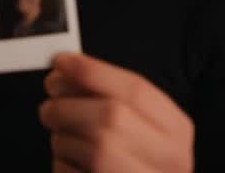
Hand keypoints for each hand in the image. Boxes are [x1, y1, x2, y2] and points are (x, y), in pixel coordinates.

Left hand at [39, 53, 192, 172]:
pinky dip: (62, 164)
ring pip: (92, 150)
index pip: (136, 90)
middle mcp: (169, 158)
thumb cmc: (132, 158)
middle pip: (111, 117)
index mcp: (175, 129)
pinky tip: (69, 163)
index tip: (60, 62)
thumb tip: (65, 69)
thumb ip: (109, 94)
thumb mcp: (137, 122)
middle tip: (49, 106)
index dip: (91, 71)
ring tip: (62, 138)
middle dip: (68, 106)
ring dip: (62, 139)